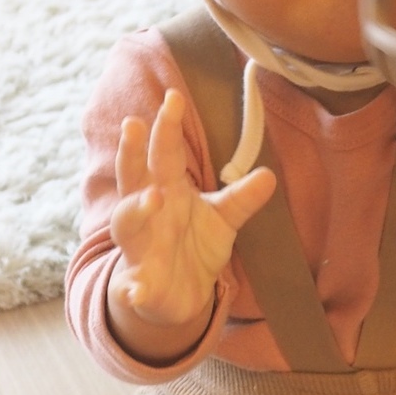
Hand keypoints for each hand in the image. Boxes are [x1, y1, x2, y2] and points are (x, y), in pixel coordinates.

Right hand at [109, 90, 275, 323]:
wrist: (177, 295)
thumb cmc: (193, 247)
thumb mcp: (222, 220)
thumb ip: (241, 199)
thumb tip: (269, 175)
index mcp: (166, 191)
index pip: (162, 154)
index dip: (165, 128)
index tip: (173, 98)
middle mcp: (145, 214)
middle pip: (132, 178)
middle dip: (132, 153)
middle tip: (134, 123)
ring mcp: (138, 248)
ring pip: (126, 224)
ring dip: (135, 209)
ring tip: (153, 198)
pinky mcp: (137, 286)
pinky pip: (128, 287)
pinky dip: (129, 290)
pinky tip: (134, 292)